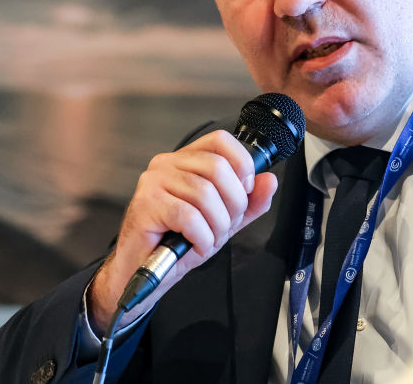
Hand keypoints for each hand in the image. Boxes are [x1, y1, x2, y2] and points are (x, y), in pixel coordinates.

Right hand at [88, 130, 278, 333]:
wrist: (143, 271)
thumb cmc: (178, 242)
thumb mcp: (222, 221)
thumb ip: (248, 202)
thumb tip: (269, 180)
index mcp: (185, 160)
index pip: (220, 140)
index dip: (242, 164)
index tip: (245, 192)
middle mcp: (166, 163)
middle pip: (218, 168)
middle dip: (233, 204)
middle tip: (224, 227)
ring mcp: (153, 182)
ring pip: (205, 194)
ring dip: (217, 226)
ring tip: (208, 240)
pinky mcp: (145, 204)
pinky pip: (188, 216)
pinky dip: (201, 237)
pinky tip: (196, 245)